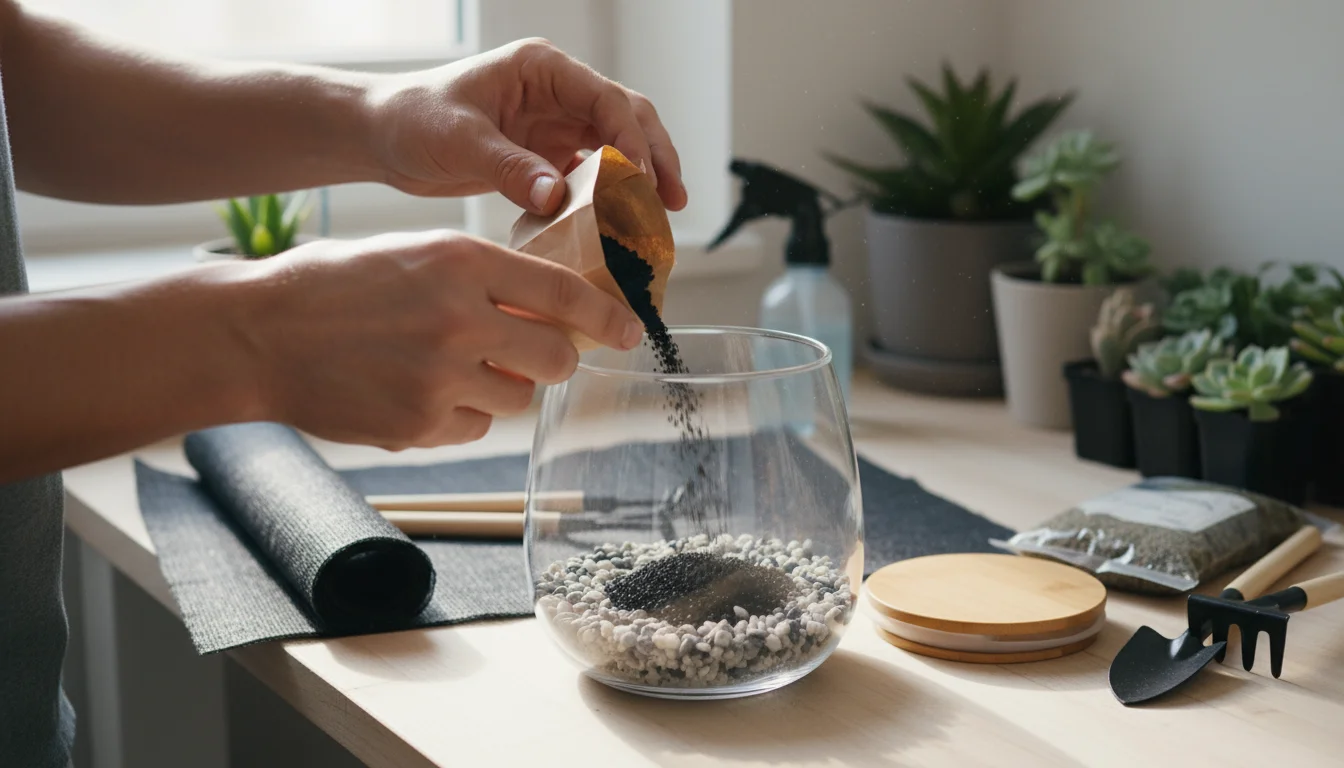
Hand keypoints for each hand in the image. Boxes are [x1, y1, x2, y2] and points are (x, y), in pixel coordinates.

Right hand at [238, 230, 642, 449]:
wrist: (258, 334)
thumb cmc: (338, 285)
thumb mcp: (417, 253)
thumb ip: (486, 278)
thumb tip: (553, 311)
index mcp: (462, 263)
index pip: (565, 294)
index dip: (607, 317)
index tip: (629, 330)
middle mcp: (459, 320)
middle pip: (556, 360)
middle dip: (553, 360)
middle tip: (532, 354)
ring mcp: (439, 379)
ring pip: (517, 400)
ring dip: (501, 388)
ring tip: (450, 367)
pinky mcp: (418, 427)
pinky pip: (474, 429)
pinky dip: (459, 416)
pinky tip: (417, 391)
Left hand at [366, 38, 687, 215]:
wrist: (382, 136)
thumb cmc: (412, 120)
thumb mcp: (459, 141)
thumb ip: (509, 167)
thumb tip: (557, 196)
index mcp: (542, 69)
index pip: (607, 99)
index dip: (633, 139)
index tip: (646, 180)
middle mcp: (557, 92)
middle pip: (626, 118)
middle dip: (655, 157)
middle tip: (672, 202)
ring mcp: (555, 123)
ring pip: (616, 147)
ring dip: (640, 179)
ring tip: (660, 217)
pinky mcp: (546, 154)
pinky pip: (590, 174)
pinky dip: (607, 198)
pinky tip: (617, 227)